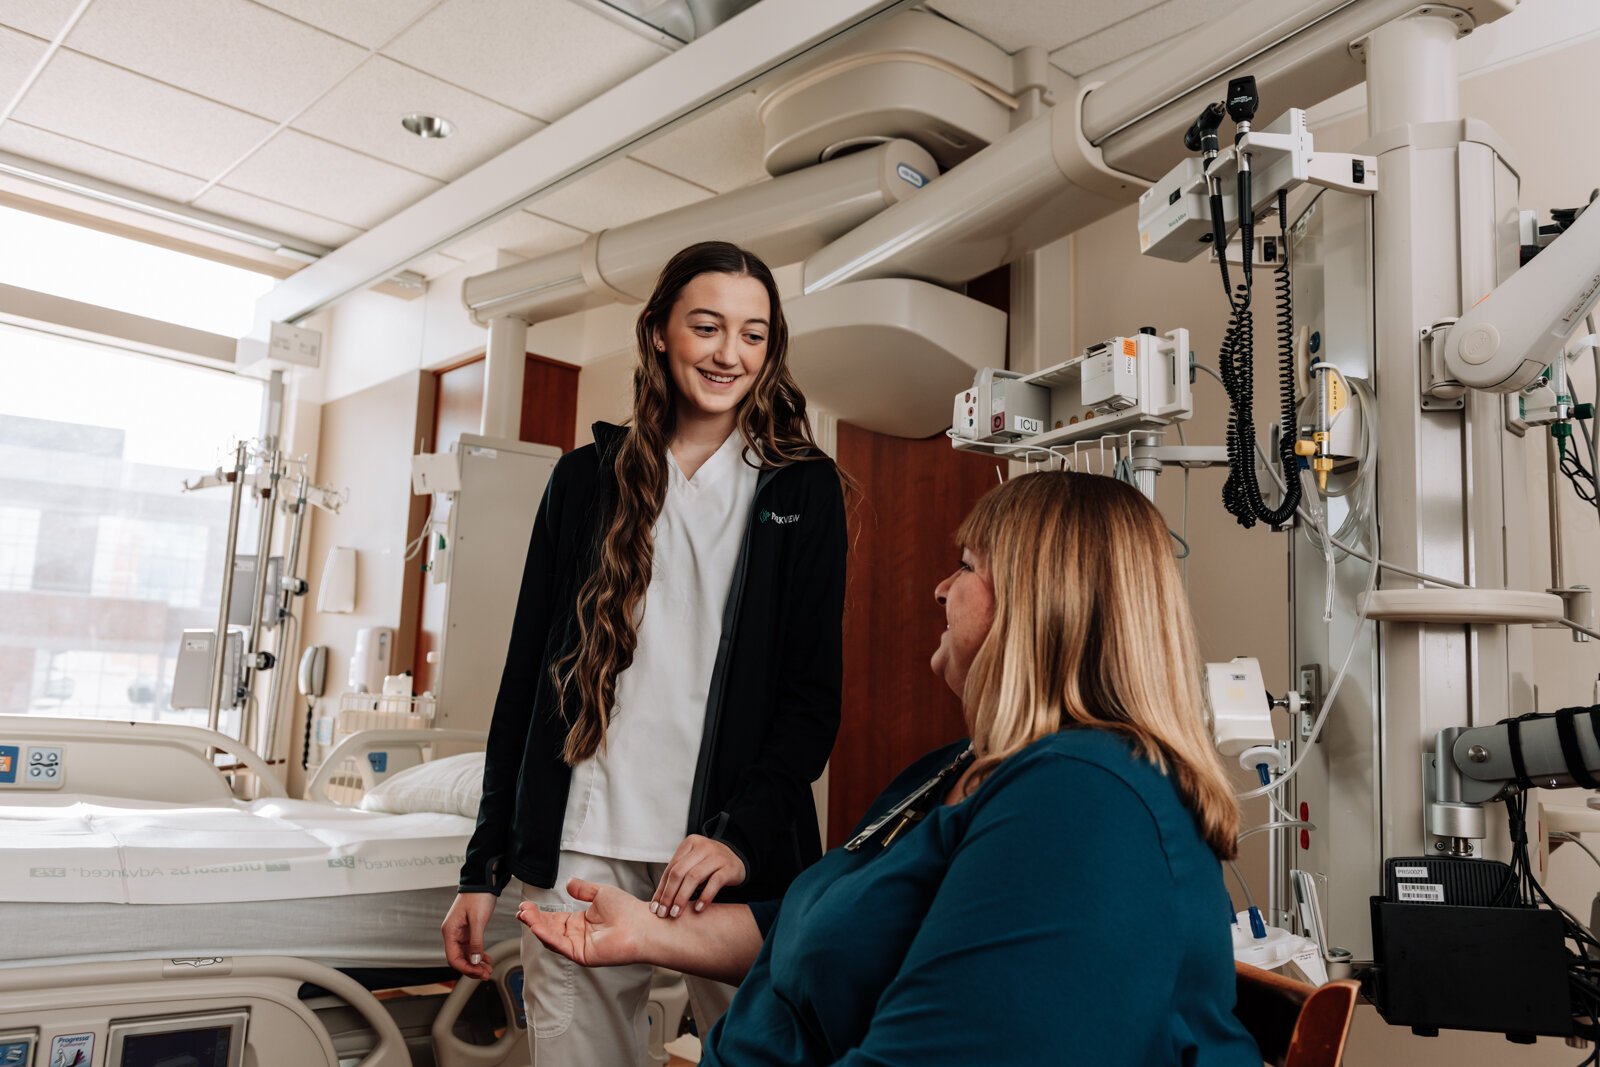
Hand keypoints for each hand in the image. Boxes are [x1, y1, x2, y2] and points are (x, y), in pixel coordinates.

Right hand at [441, 892, 497, 980]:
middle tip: (486, 974)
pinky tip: (487, 959)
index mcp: (450, 931)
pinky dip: (478, 954)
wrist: (484, 882)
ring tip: (488, 969)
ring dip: (476, 963)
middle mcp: (452, 933)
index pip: (453, 958)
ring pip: (466, 954)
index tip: (478, 973)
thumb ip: (476, 942)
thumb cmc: (478, 896)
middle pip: (459, 958)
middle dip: (472, 968)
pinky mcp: (468, 930)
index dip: (465, 968)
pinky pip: (471, 947)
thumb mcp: (478, 920)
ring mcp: (460, 932)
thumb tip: (474, 961)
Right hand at [519, 877, 650, 966]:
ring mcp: (579, 946)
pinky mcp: (582, 955)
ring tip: (525, 915)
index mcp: (582, 922)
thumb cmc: (628, 910)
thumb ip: (583, 889)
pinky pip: (561, 946)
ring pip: (552, 938)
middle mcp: (578, 935)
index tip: (526, 906)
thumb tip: (568, 882)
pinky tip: (537, 926)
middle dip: (534, 920)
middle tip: (521, 911)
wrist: (642, 924)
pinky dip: (548, 936)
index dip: (540, 913)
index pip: (555, 918)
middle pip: (550, 929)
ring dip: (537, 927)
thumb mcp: (600, 893)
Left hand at [650, 834, 745, 918]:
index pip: (671, 868)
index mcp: (689, 843)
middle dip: (669, 894)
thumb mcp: (692, 864)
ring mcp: (717, 856)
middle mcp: (703, 846)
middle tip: (664, 913)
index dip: (661, 889)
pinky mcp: (729, 867)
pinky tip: (698, 909)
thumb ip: (677, 877)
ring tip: (676, 913)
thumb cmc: (708, 866)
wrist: (737, 861)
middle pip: (679, 872)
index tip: (655, 908)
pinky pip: (715, 882)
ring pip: (694, 877)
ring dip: (682, 898)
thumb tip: (656, 902)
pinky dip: (705, 897)